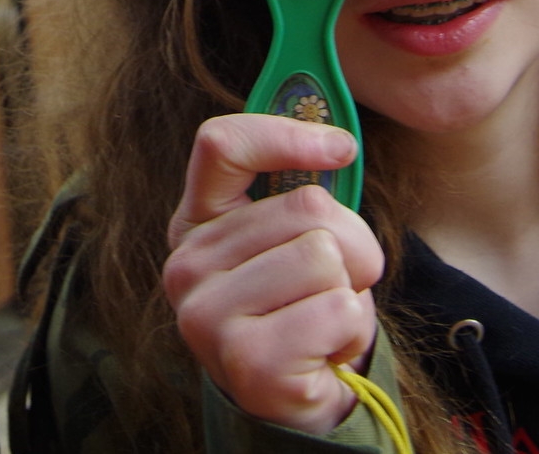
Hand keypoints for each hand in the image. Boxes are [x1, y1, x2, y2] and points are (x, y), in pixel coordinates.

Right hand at [162, 114, 382, 433]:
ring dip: (351, 290)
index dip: (287, 134)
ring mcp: (208, 315)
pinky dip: (352, 329)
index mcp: (195, 224)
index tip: (342, 148)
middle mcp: (187, 265)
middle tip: (334, 282)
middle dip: (351, 243)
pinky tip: (324, 350)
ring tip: (324, 318)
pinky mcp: (246, 360)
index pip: (221, 145)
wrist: (298, 403)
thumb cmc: (301, 311)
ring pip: (327, 255)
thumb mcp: (292, 242)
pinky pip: (338, 308)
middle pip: (306, 204)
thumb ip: (299, 192)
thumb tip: (338, 139)